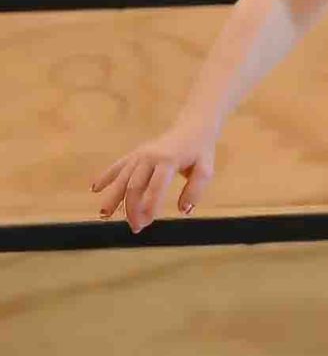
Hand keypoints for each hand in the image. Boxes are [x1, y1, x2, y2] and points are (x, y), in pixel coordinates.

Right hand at [92, 120, 219, 232]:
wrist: (192, 128)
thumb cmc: (200, 152)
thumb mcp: (205, 169)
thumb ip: (195, 190)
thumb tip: (184, 211)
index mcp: (168, 161)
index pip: (155, 187)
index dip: (149, 205)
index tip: (146, 222)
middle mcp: (149, 157)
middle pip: (135, 186)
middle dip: (132, 208)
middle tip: (135, 228)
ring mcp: (139, 155)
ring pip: (122, 178)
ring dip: (113, 198)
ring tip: (104, 215)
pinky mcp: (135, 154)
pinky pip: (118, 166)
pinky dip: (106, 176)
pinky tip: (94, 189)